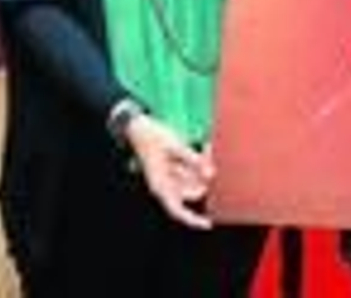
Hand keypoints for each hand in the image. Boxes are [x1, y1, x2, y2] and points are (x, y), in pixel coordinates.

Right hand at [123, 114, 215, 229]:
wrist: (139, 126)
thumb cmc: (152, 137)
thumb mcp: (174, 146)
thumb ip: (193, 160)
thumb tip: (211, 174)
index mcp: (161, 186)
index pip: (177, 211)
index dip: (192, 220)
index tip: (207, 224)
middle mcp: (167, 185)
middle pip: (193, 191)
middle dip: (204, 177)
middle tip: (208, 154)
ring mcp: (172, 177)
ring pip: (196, 179)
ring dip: (204, 165)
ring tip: (206, 147)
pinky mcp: (176, 168)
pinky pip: (193, 169)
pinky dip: (201, 160)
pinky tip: (204, 146)